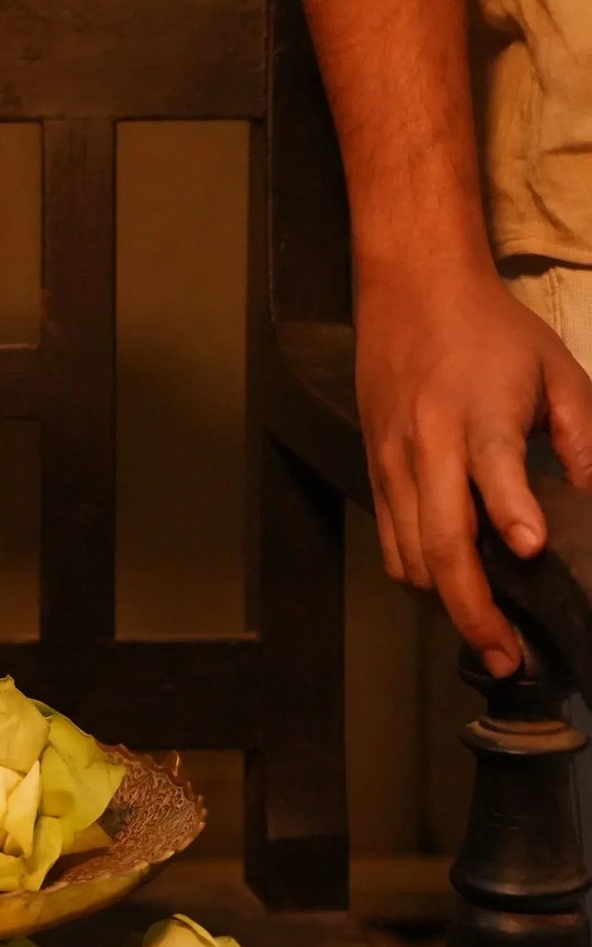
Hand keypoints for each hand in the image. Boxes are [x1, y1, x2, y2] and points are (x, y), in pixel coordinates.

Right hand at [357, 266, 591, 676]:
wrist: (408, 292)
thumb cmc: (489, 331)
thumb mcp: (557, 371)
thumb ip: (583, 437)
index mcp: (478, 413)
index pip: (491, 470)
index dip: (509, 513)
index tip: (530, 550)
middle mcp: (428, 445)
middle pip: (440, 541)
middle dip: (473, 608)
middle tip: (507, 654)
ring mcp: (394, 462)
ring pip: (410, 554)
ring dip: (446, 604)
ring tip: (487, 638)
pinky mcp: (375, 470)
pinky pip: (392, 540)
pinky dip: (419, 575)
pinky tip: (450, 591)